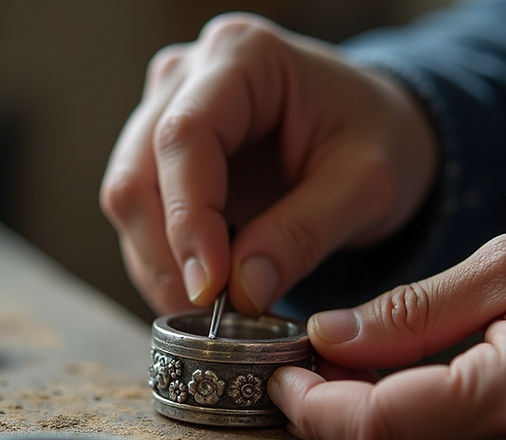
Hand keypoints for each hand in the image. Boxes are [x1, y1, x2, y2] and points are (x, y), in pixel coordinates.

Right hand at [100, 13, 436, 314]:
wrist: (374, 130)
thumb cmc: (378, 138)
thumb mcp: (366, 186)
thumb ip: (304, 234)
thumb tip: (242, 292)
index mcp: (243, 56)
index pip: (185, 136)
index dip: (187, 219)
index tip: (209, 289)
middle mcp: (188, 75)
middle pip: (138, 172)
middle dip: (167, 254)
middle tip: (209, 318)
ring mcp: (165, 112)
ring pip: (128, 199)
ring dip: (160, 266)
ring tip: (211, 315)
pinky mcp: (161, 156)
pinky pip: (141, 216)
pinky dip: (164, 263)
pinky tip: (203, 294)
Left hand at [268, 215, 505, 439]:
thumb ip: (414, 310)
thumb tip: (330, 335)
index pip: (379, 428)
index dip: (315, 404)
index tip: (283, 371)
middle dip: (332, 413)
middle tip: (311, 362)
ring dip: (372, 427)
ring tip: (360, 370)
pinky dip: (419, 439)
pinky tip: (415, 394)